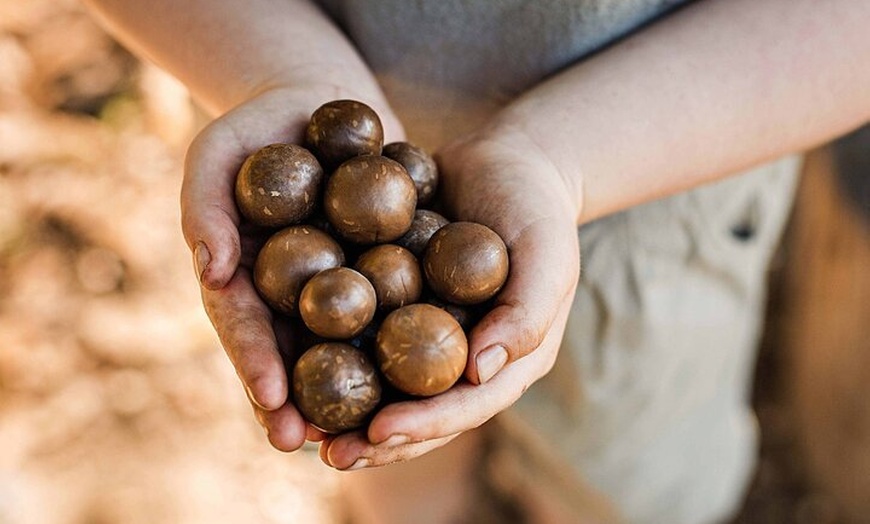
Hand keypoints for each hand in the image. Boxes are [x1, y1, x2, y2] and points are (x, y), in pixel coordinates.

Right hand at [181, 86, 402, 450]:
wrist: (319, 100)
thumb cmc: (255, 125)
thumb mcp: (214, 153)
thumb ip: (203, 209)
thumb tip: (210, 272)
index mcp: (243, 279)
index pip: (244, 330)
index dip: (254, 366)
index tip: (271, 402)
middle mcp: (289, 294)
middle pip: (294, 355)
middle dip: (302, 402)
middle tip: (315, 445)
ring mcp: (337, 285)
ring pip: (346, 345)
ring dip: (356, 389)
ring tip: (373, 432)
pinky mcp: (381, 268)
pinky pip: (394, 305)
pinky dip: (405, 337)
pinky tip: (428, 371)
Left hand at [321, 123, 582, 468]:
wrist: (507, 160)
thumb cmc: (535, 208)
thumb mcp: (548, 255)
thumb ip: (526, 314)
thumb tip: (479, 372)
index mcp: (507, 360)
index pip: (466, 406)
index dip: (423, 425)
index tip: (376, 433)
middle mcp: (465, 358)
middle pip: (420, 411)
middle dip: (375, 439)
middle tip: (327, 455)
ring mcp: (429, 333)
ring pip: (386, 385)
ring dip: (346, 411)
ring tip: (300, 429)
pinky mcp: (398, 304)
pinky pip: (364, 335)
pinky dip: (332, 354)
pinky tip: (289, 365)